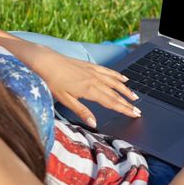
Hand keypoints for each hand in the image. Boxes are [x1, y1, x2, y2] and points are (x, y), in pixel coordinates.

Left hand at [0, 22, 140, 127]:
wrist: (44, 61)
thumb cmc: (51, 81)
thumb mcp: (64, 100)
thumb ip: (81, 111)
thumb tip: (95, 123)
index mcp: (90, 91)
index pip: (111, 102)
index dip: (124, 109)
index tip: (135, 114)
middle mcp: (95, 80)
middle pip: (115, 94)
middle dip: (128, 102)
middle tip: (138, 110)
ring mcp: (93, 72)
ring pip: (114, 82)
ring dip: (125, 90)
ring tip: (134, 96)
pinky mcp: (89, 66)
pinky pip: (108, 71)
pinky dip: (117, 75)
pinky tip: (123, 78)